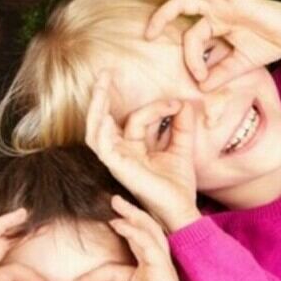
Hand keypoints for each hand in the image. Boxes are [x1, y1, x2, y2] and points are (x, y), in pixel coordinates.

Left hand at [66, 196, 202, 280]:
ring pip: (146, 234)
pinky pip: (149, 243)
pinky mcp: (163, 269)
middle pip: (138, 238)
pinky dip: (136, 230)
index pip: (112, 271)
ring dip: (132, 216)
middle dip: (125, 219)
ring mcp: (159, 269)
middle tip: (111, 203)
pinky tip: (122, 221)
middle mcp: (152, 272)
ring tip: (117, 202)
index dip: (89, 277)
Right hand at [85, 72, 200, 232]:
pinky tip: (104, 113)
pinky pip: (101, 144)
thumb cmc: (179, 184)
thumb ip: (181, 125)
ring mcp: (116, 160)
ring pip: (96, 129)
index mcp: (134, 148)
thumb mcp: (183, 146)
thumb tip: (183, 103)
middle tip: (105, 72)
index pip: (136, 118)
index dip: (156, 107)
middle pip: (104, 119)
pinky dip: (101, 128)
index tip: (178, 104)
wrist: (182, 209)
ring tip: (100, 85)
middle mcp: (121, 152)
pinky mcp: (116, 167)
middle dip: (103, 95)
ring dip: (96, 106)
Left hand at [146, 0, 280, 89]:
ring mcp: (226, 0)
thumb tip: (201, 87)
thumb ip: (220, 74)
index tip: (200, 77)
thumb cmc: (269, 45)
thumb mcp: (239, 65)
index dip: (190, 57)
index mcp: (215, 23)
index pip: (191, 36)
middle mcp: (217, 9)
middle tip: (148, 33)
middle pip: (182, 6)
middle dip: (162, 17)